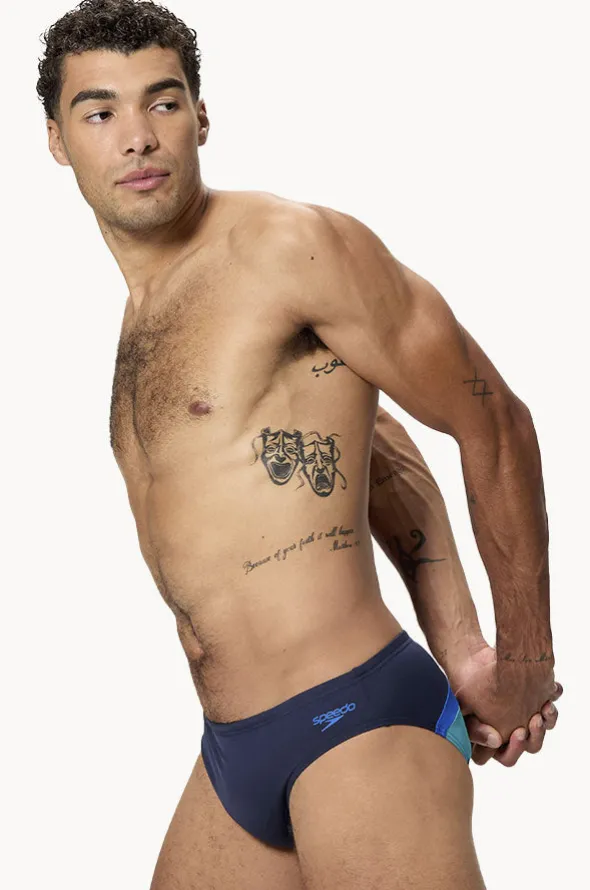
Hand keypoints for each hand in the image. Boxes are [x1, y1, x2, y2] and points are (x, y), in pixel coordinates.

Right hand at [447, 640, 561, 765]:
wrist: (475, 659)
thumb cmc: (468, 684)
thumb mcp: (463, 707)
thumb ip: (474, 729)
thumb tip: (495, 740)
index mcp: (494, 742)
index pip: (506, 757)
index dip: (511, 749)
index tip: (512, 732)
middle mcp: (511, 734)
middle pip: (528, 748)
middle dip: (532, 738)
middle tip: (529, 723)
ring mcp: (524, 720)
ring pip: (540, 734)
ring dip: (544, 725)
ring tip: (543, 709)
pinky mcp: (536, 706)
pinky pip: (549, 716)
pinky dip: (550, 711)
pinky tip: (548, 700)